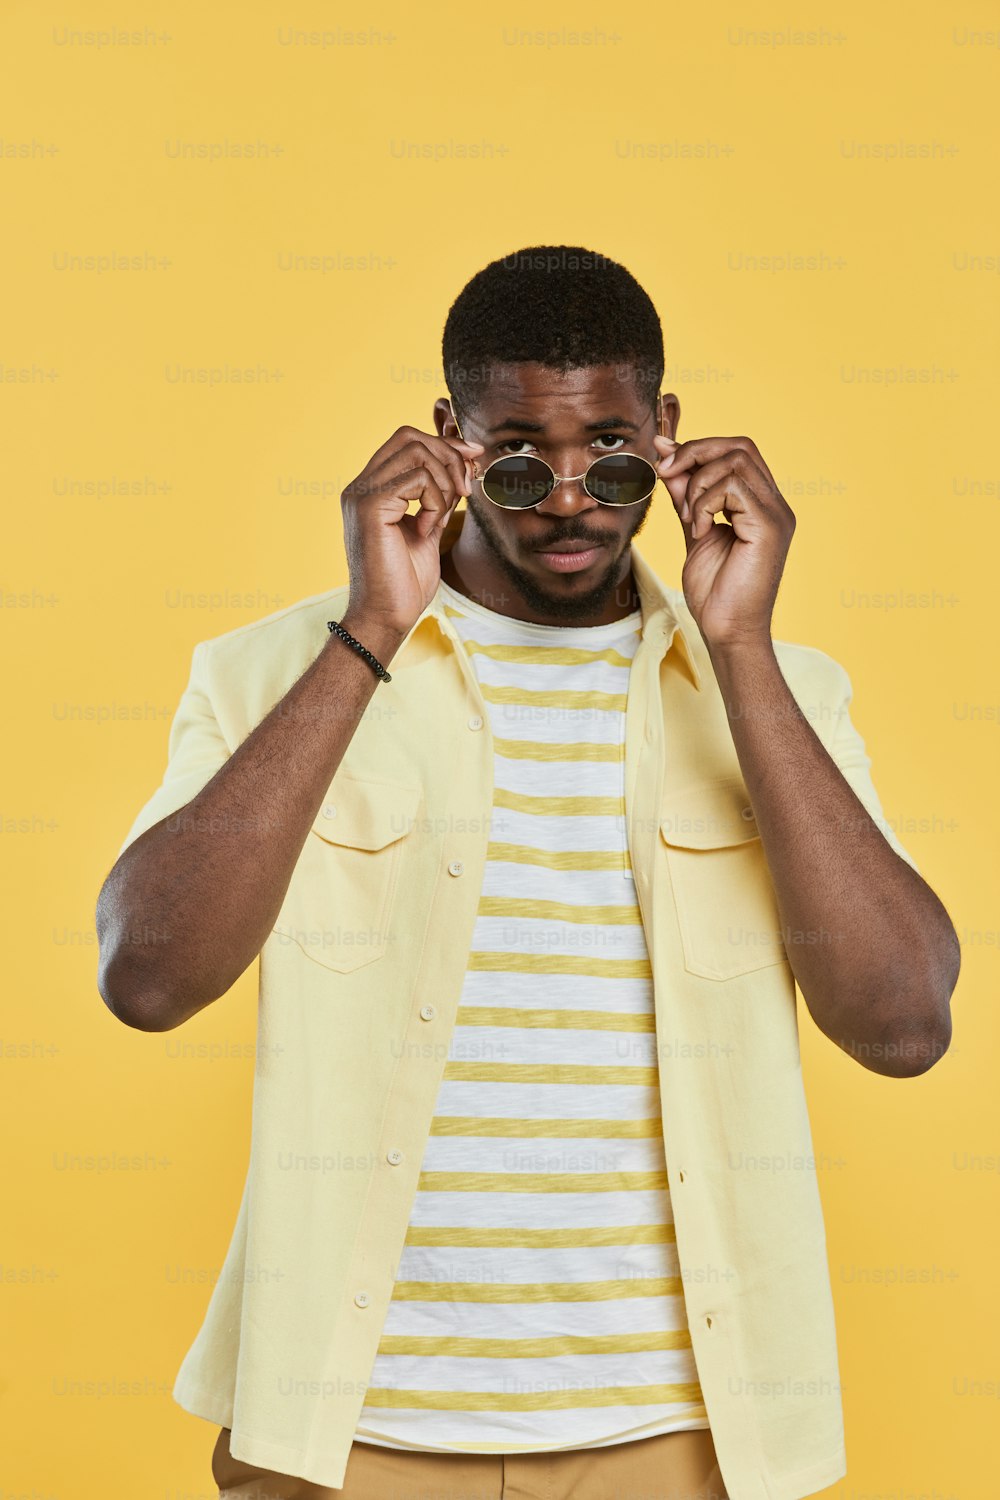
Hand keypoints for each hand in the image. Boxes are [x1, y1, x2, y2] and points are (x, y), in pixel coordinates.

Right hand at [340, 426, 484, 638]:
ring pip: (417, 453)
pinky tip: (426, 530)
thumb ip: (440, 494)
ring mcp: (361, 493)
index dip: (445, 443)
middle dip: (449, 457)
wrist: (386, 617)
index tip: (474, 458)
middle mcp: (361, 485)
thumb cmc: (405, 582)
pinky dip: (434, 501)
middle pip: (410, 436)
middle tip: (466, 490)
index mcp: (371, 488)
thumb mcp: (431, 527)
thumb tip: (465, 459)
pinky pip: (417, 478)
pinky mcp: (369, 506)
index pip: (406, 440)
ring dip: (444, 483)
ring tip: (440, 519)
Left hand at [651, 432, 795, 651]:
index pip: (737, 451)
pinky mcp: (769, 527)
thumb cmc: (715, 591)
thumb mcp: (693, 528)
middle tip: (666, 473)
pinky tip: (700, 531)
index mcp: (760, 504)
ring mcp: (776, 515)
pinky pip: (733, 488)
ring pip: (735, 461)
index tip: (663, 460)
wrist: (726, 630)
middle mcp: (774, 504)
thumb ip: (685, 493)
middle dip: (696, 452)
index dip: (698, 447)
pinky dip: (705, 502)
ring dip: (698, 483)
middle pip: (740, 446)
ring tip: (689, 518)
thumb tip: (666, 454)